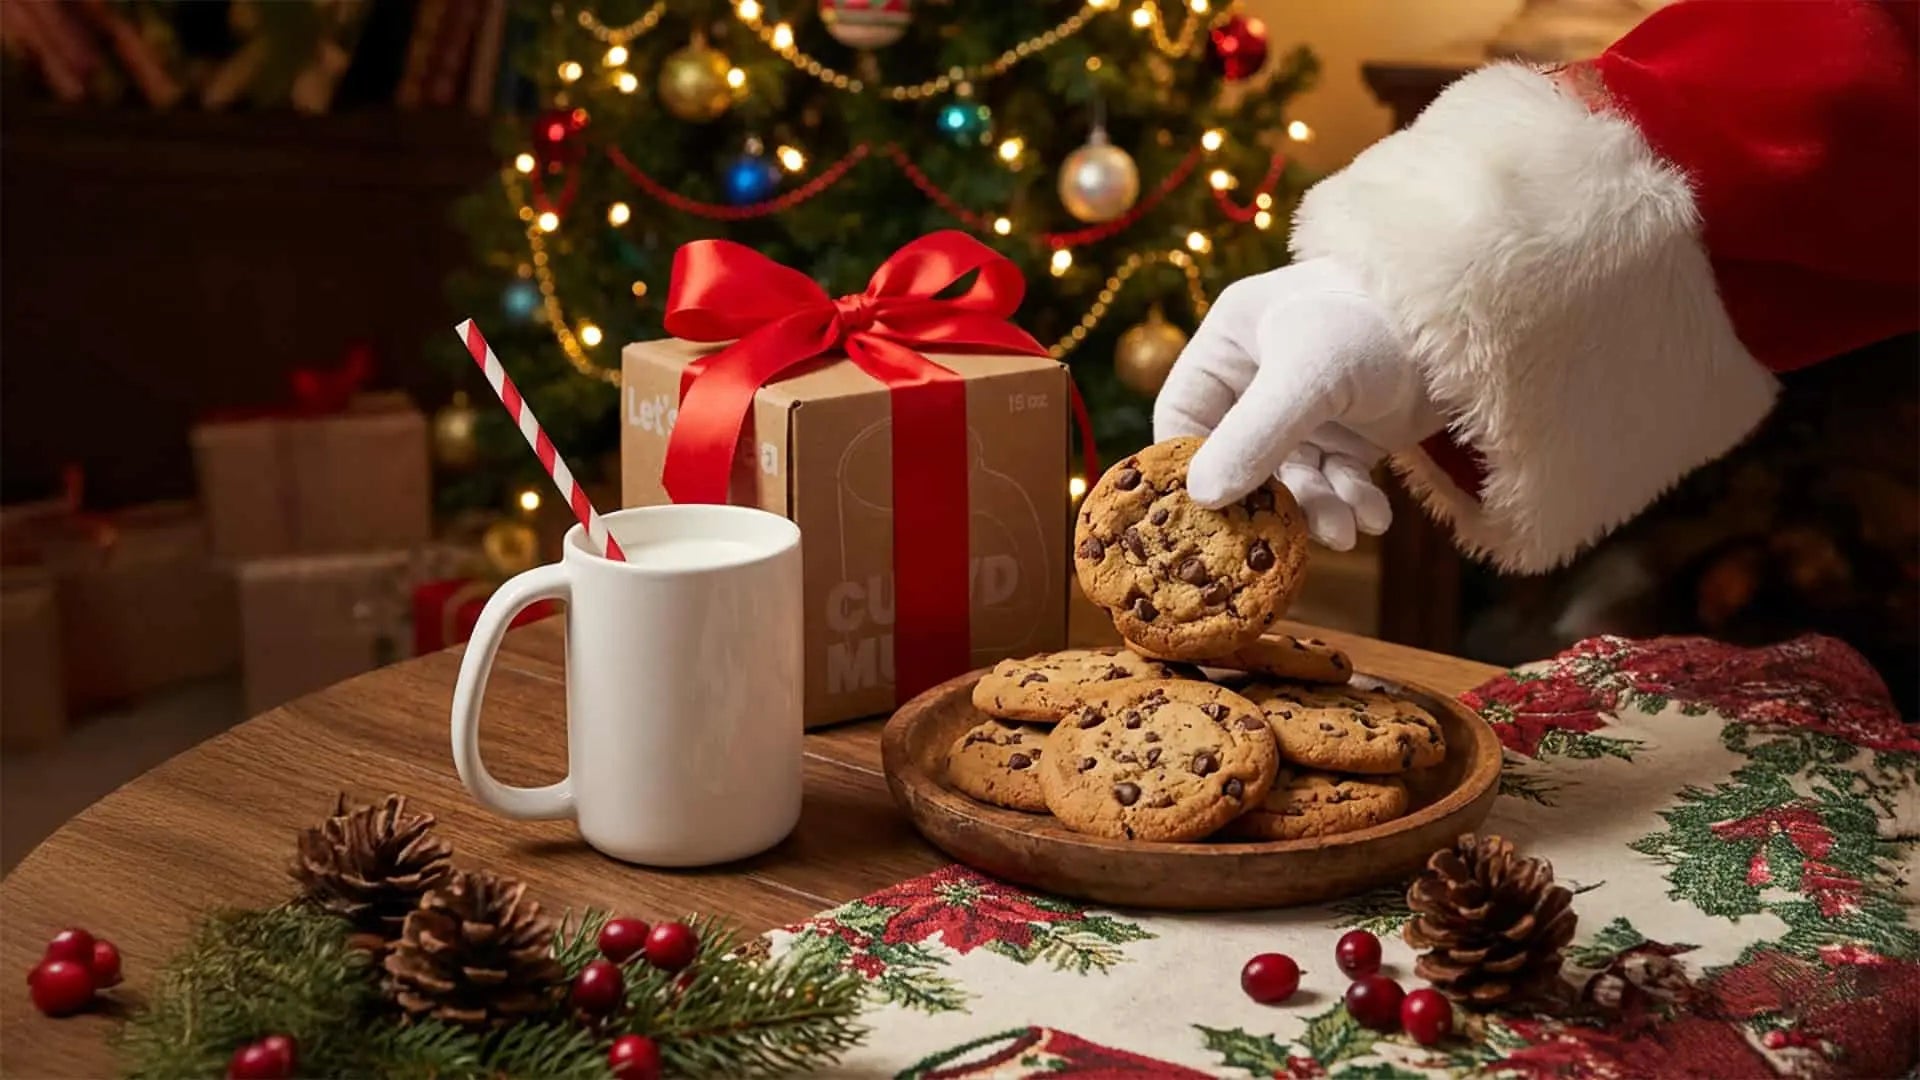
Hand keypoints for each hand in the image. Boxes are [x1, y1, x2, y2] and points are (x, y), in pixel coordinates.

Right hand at [1153, 258, 1444, 549]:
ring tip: (1345, 533)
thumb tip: (1202, 497)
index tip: (1199, 516)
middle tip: (1277, 542)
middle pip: (1238, 457)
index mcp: (1231, 344)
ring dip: (1317, 509)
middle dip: (1266, 500)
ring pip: (1292, 477)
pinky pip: (1337, 481)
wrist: (1478, 317)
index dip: (1186, 466)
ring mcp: (1308, 408)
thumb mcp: (1310, 374)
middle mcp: (1262, 378)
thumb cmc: (1379, 319)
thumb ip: (1255, 435)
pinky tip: (1374, 518)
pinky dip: (1353, 503)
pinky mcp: (1354, 432)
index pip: (1182, 414)